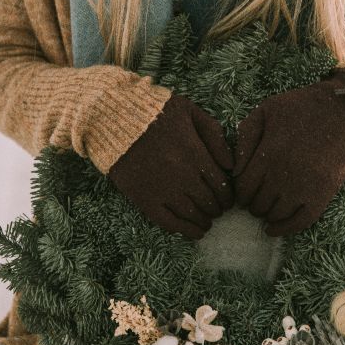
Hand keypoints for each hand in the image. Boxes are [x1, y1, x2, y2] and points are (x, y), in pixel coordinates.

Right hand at [108, 94, 233, 238]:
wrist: (113, 118)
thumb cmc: (155, 112)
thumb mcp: (189, 112)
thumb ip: (214, 135)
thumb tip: (231, 164)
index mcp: (195, 153)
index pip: (222, 184)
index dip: (228, 196)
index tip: (228, 200)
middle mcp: (182, 174)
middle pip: (210, 201)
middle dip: (218, 209)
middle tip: (218, 210)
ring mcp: (162, 189)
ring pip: (193, 214)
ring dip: (205, 221)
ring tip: (207, 222)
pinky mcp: (144, 199)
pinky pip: (169, 222)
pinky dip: (185, 231)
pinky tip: (195, 232)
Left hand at [232, 71, 344, 236]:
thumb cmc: (302, 108)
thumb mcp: (266, 110)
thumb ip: (245, 137)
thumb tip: (233, 171)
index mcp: (268, 153)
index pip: (243, 188)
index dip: (240, 194)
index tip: (243, 194)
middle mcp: (284, 173)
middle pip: (257, 204)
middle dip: (252, 205)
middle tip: (254, 202)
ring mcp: (305, 186)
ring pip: (276, 214)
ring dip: (267, 215)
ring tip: (266, 210)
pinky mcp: (323, 194)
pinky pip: (301, 221)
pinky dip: (285, 229)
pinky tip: (274, 229)